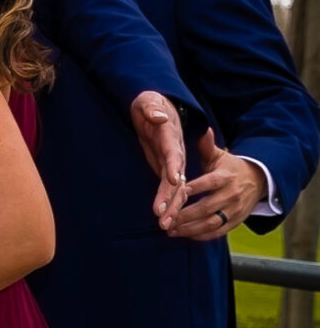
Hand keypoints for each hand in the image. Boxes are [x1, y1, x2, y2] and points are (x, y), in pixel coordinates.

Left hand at [130, 91, 188, 227]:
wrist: (162, 108)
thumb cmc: (153, 103)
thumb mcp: (150, 100)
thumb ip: (153, 107)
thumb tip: (159, 116)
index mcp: (173, 138)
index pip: (174, 153)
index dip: (173, 167)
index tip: (173, 181)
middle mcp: (178, 155)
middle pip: (177, 178)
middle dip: (172, 199)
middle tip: (164, 218)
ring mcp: (175, 165)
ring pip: (178, 190)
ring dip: (173, 208)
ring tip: (165, 227)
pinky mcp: (171, 173)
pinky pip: (176, 193)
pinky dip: (174, 208)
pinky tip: (171, 225)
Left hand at [166, 130, 265, 241]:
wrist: (258, 181)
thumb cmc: (230, 168)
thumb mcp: (220, 155)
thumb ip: (207, 146)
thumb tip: (204, 130)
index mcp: (226, 177)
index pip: (207, 184)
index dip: (190, 190)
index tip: (173, 196)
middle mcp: (231, 194)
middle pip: (206, 207)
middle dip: (184, 215)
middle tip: (164, 220)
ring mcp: (234, 210)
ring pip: (210, 223)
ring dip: (189, 229)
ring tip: (170, 230)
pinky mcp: (235, 222)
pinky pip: (217, 233)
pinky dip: (200, 236)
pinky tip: (184, 235)